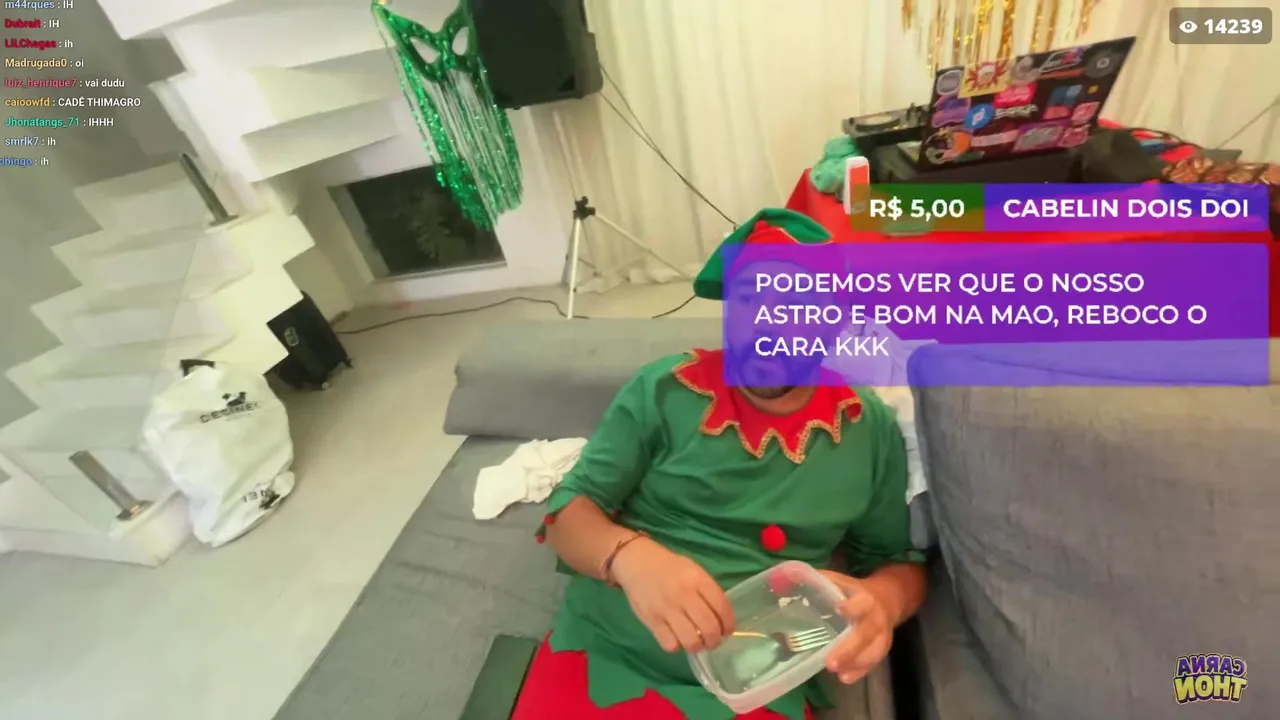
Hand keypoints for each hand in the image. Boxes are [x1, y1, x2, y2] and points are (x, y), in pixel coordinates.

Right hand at [611, 537, 735, 652]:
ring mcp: (667, 609)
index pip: (722, 608)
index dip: (729, 625)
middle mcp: (684, 595)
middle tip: (712, 641)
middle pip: (709, 628)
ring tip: (696, 643)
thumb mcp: (694, 570)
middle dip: (715, 640)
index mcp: (698, 580)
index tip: (726, 631)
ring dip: (698, 646)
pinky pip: (670, 644)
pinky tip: (676, 638)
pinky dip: (676, 646)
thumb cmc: (669, 567)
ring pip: (691, 641)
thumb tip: (721, 618)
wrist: (637, 562)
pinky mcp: (651, 621)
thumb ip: (708, 591)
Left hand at [818, 571, 895, 684]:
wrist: (888, 599)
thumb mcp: (839, 582)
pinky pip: (873, 662)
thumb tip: (782, 581)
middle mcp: (875, 617)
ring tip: (835, 671)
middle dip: (849, 648)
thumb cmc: (853, 592)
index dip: (852, 606)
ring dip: (854, 662)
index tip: (838, 610)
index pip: (861, 602)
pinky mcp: (882, 648)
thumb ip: (817, 582)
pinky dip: (860, 671)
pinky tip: (844, 677)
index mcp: (864, 597)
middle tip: (829, 662)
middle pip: (865, 633)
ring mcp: (881, 634)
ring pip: (873, 650)